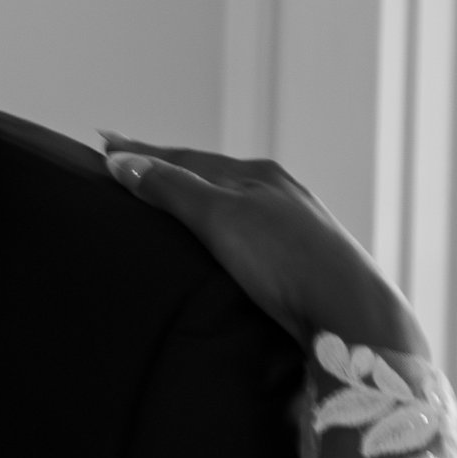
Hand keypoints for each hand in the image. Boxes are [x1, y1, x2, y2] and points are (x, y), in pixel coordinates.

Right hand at [101, 140, 428, 363]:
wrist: (350, 312)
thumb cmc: (287, 261)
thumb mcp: (221, 218)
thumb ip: (172, 189)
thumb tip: (124, 162)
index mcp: (259, 174)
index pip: (187, 156)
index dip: (144, 153)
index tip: (106, 144)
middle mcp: (278, 194)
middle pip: (210, 176)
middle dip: (168, 172)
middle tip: (128, 168)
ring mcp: (292, 228)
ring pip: (232, 205)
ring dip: (195, 202)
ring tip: (165, 204)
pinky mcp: (299, 264)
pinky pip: (246, 234)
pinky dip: (218, 231)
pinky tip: (216, 246)